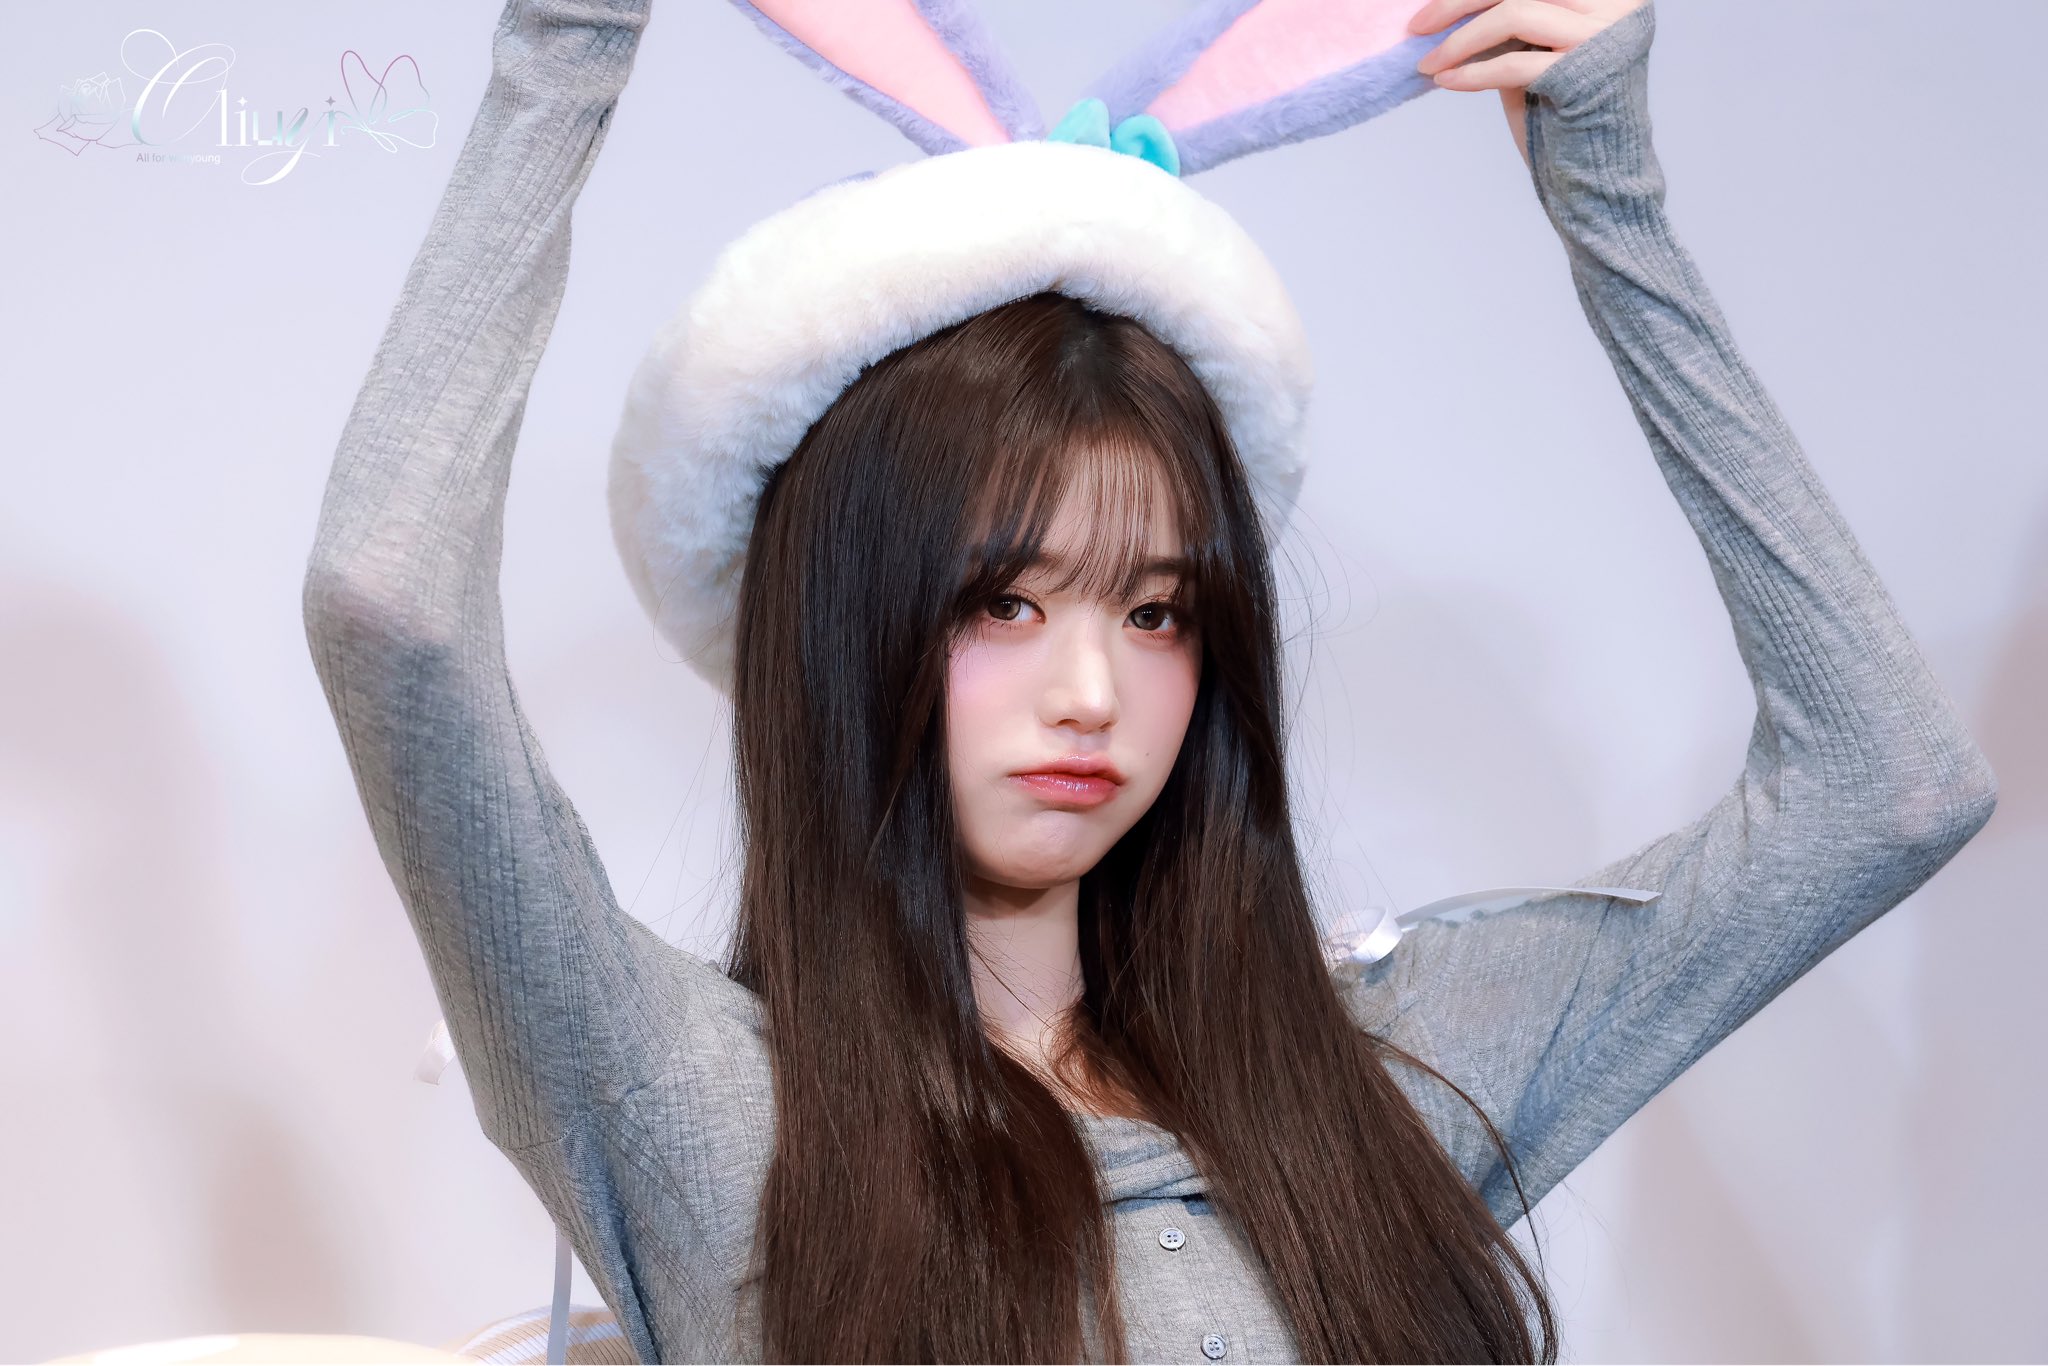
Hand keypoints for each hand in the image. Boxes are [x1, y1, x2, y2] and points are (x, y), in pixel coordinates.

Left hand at [1409, 0, 1647, 163]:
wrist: (1595, 173)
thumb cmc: (1561, 113)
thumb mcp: (1535, 50)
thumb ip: (1511, 20)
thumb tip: (1453, 2)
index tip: (1436, 7)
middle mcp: (1616, 4)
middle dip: (1460, 1)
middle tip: (1418, 25)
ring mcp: (1603, 36)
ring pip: (1514, 12)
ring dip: (1460, 39)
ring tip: (1428, 62)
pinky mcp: (1584, 74)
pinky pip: (1513, 63)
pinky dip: (1472, 72)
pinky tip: (1446, 81)